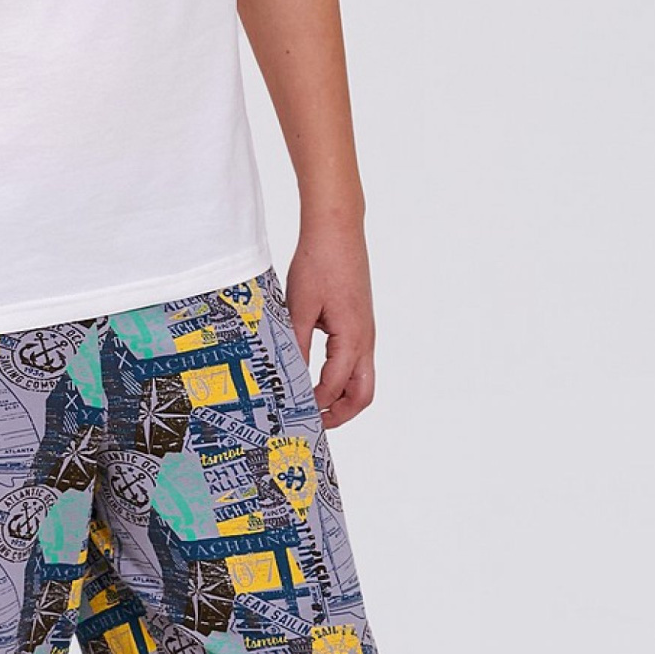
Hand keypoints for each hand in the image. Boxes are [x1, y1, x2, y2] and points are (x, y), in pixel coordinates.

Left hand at [285, 225, 374, 429]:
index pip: (335, 386)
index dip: (315, 405)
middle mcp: (365, 339)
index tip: (292, 414)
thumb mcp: (299, 307)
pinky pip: (356, 361)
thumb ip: (295, 346)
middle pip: (363, 394)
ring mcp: (365, 332)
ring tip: (310, 405)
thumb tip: (289, 378)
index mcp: (352, 337)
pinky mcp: (359, 323)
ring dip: (340, 396)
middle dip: (340, 414)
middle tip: (312, 423)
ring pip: (361, 379)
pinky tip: (313, 375)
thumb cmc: (320, 262)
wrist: (337, 230)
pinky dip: (340, 377)